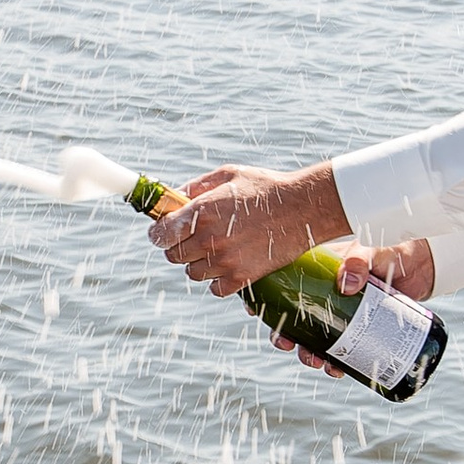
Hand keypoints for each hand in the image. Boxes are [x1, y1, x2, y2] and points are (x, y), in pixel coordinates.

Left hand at [149, 160, 347, 297]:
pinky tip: (228, 265)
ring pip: (192, 273)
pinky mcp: (242, 278)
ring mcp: (225, 261)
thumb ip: (198, 186)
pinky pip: (214, 289)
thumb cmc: (267, 187)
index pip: (160, 234)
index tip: (164, 232)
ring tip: (215, 250)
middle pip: (173, 255)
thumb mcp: (230, 174)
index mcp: (201, 212)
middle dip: (179, 246)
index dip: (159, 233)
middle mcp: (209, 238)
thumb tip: (175, 197)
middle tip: (194, 238)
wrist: (304, 209)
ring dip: (199, 264)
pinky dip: (217, 281)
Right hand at [274, 242, 438, 372]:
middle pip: (292, 319)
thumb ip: (359, 261)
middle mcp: (323, 295)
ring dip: (308, 354)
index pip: (281, 285)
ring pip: (313, 339)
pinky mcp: (358, 329)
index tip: (256, 311)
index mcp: (317, 271)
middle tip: (286, 344)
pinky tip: (337, 370)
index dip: (264, 300)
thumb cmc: (390, 253)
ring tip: (316, 362)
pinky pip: (341, 349)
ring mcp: (339, 314)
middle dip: (284, 336)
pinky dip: (336, 363)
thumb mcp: (372, 252)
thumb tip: (346, 284)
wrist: (421, 268)